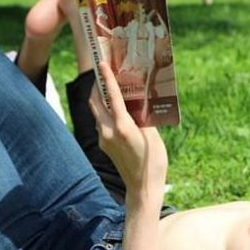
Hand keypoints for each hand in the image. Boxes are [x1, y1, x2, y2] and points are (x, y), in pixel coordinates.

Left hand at [89, 62, 167, 201]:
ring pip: (96, 112)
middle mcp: (108, 131)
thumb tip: (137, 100)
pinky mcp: (103, 144)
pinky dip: (105, 112)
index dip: (107, 78)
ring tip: (112, 88)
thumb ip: (142, 117)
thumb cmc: (153, 161)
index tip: (102, 63)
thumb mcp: (152, 135)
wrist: (142, 187)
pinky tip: (116, 110)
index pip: (112, 96)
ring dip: (101, 98)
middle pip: (96, 101)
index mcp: (123, 127)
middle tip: (104, 71)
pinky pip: (101, 122)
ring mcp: (103, 139)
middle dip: (98, 85)